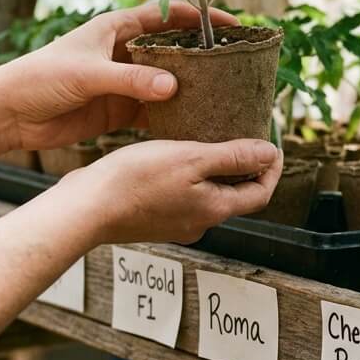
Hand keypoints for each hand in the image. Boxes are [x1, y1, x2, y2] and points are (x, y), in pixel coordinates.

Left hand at [0, 2, 237, 152]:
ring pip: (169, 81)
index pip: (168, 14)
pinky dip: (175, 116)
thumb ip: (131, 80)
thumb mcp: (89, 74)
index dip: (201, 17)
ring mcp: (124, 81)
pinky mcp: (119, 110)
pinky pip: (155, 111)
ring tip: (226, 96)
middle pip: (174, 48)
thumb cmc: (42, 78)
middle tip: (238, 64)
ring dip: (193, 88)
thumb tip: (174, 86)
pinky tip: (198, 123)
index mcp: (117, 27)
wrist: (11, 113)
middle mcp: (125, 51)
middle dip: (204, 55)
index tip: (232, 26)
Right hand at [63, 139, 282, 245]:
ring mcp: (175, 223)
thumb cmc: (135, 181)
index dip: (272, 170)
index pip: (260, 194)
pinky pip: (182, 195)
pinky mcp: (153, 217)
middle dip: (243, 168)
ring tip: (207, 140)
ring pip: (207, 195)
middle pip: (235, 195)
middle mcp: (198, 222)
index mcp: (214, 210)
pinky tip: (173, 155)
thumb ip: (233, 157)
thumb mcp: (191, 158)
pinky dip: (188, 176)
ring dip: (213, 171)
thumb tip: (270, 155)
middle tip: (241, 136)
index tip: (272, 145)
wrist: (86, 207)